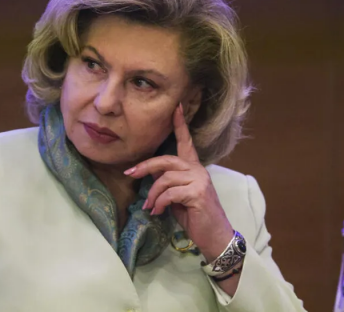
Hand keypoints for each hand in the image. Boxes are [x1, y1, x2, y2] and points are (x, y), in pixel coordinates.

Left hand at [124, 103, 233, 261]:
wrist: (215, 236)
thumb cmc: (195, 216)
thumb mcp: (178, 196)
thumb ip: (168, 182)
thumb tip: (150, 173)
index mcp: (194, 168)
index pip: (186, 142)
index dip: (180, 124)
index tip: (175, 107)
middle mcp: (198, 170)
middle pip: (166, 160)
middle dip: (145, 166)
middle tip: (129, 174)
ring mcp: (199, 181)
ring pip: (165, 179)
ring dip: (153, 194)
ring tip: (149, 207)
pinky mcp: (198, 193)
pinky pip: (169, 194)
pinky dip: (159, 203)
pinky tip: (157, 212)